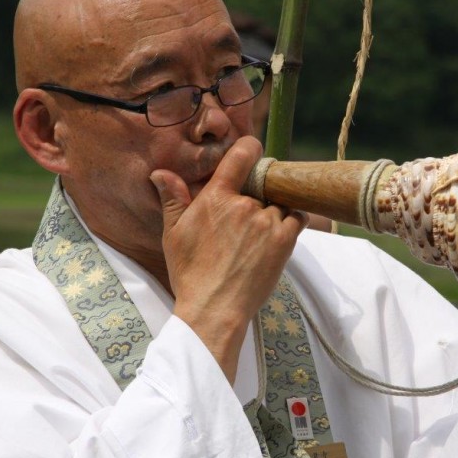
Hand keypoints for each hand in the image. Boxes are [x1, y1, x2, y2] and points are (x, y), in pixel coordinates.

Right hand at [150, 136, 307, 381]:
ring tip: (260, 228)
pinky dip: (291, 219)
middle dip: (258, 191)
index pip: (242, 154)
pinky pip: (297, 217)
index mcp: (216, 197)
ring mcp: (267, 222)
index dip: (251, 148)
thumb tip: (160, 173)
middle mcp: (244, 204)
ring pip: (280, 200)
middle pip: (263, 182)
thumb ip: (172, 198)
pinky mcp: (284, 240)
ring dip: (274, 207)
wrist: (214, 309)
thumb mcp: (173, 234)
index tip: (253, 152)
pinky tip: (278, 232)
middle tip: (249, 209)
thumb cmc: (190, 273)